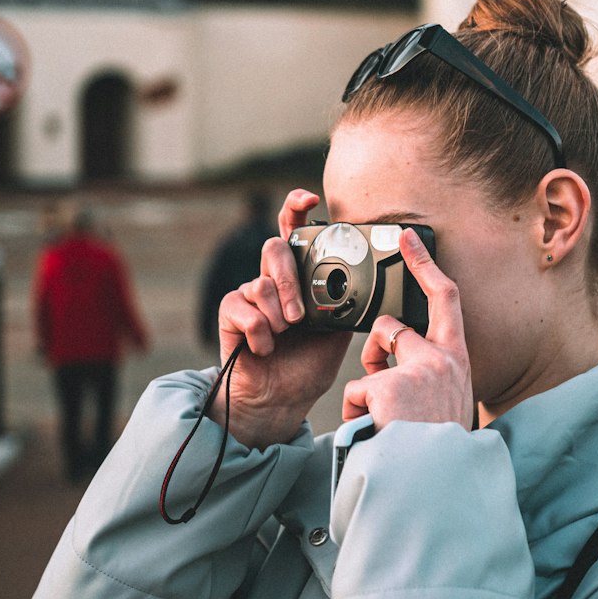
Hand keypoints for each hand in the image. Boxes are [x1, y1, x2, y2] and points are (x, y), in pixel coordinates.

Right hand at [210, 189, 350, 447]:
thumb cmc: (309, 363)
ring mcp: (250, 295)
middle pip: (274, 249)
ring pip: (261, 283)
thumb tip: (366, 281)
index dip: (297, 207)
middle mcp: (273, 279)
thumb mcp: (338, 330)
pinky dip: (259, 332)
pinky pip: (243, 307)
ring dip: (277, 315)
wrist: (282, 399)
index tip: (310, 198)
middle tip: (299, 316)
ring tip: (284, 336)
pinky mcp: (230, 312)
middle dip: (288, 279)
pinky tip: (265, 348)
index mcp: (301, 276)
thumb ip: (344, 301)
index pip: (294, 231)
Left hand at [341, 228, 472, 431]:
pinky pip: (355, 393)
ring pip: (370, 360)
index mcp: (458, 360)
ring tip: (383, 424)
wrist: (437, 482)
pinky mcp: (387, 386)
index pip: (446, 298)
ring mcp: (415, 370)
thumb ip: (426, 377)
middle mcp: (441, 358)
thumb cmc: (438, 449)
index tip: (407, 237)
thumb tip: (387, 363)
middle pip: (392, 328)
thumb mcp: (446, 403)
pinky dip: (357, 416)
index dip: (425, 263)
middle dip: (377, 350)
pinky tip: (373, 434)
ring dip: (367, 391)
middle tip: (382, 385)